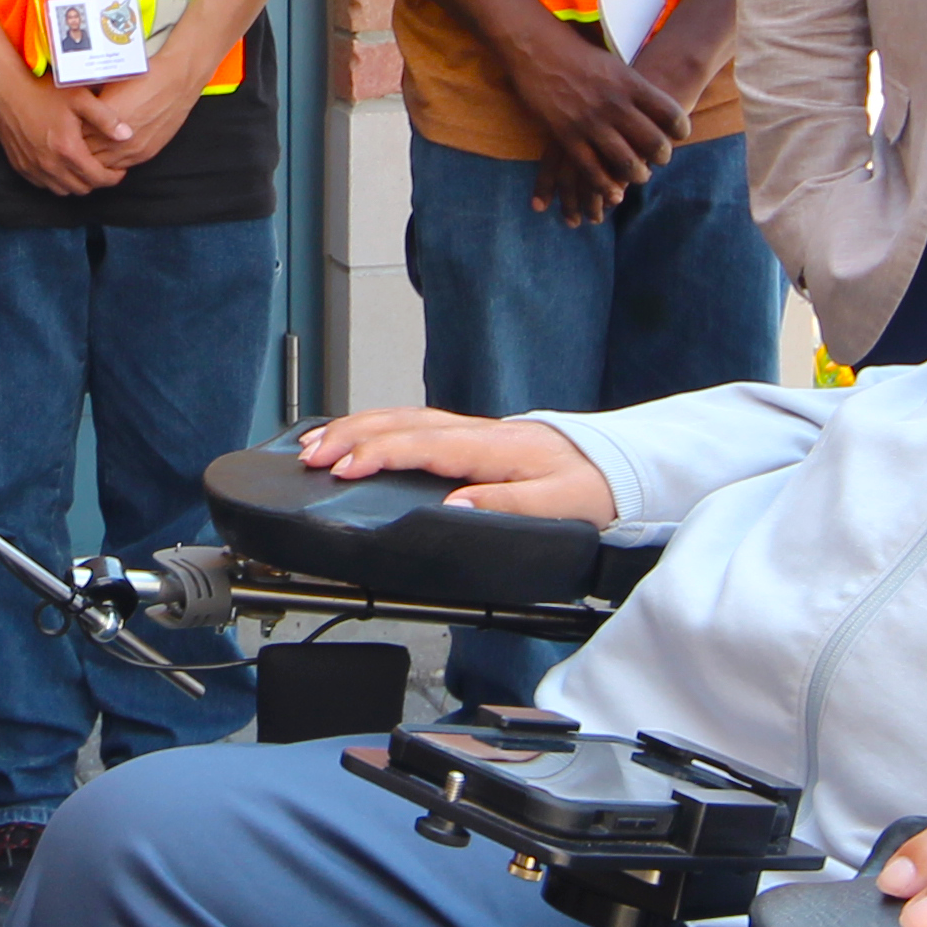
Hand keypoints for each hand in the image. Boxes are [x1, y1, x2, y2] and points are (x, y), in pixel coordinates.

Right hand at [0, 59, 127, 195]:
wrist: (6, 89)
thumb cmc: (44, 91)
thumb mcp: (80, 99)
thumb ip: (106, 119)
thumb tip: (127, 135)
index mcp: (68, 150)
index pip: (98, 178)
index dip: (113, 177)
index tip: (119, 170)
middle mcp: (50, 165)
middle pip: (82, 188)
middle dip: (97, 181)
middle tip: (103, 167)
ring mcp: (33, 168)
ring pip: (62, 190)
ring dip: (76, 183)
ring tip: (84, 167)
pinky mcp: (20, 166)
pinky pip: (43, 184)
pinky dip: (56, 180)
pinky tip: (62, 165)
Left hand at [65, 58, 202, 176]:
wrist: (175, 83)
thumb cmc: (142, 79)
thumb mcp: (110, 86)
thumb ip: (90, 106)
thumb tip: (73, 113)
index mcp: (104, 121)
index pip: (75, 137)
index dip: (68, 135)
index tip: (62, 131)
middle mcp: (116, 139)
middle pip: (86, 154)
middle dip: (76, 150)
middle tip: (69, 146)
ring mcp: (131, 149)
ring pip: (101, 165)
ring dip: (92, 160)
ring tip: (83, 154)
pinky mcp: (144, 154)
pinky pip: (120, 167)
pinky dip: (109, 164)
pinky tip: (104, 156)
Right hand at [288, 407, 615, 524]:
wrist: (617, 466)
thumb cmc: (591, 488)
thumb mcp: (561, 506)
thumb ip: (508, 507)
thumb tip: (454, 508)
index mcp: (494, 447)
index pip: (423, 444)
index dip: (378, 454)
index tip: (343, 470)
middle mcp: (477, 431)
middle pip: (401, 423)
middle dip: (349, 436)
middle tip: (310, 457)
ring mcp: (471, 430)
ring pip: (402, 418)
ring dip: (355, 427)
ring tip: (315, 444)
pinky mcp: (470, 437)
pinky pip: (413, 424)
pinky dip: (376, 427)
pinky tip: (356, 437)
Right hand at [499, 21, 686, 227]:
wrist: (537, 49)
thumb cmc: (578, 54)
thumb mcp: (615, 64)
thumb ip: (634, 86)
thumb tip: (655, 103)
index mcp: (631, 84)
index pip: (670, 114)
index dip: (681, 129)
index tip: (680, 135)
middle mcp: (615, 104)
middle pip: (654, 143)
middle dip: (663, 156)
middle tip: (662, 158)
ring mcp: (591, 122)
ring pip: (627, 162)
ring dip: (638, 174)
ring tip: (640, 175)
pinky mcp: (567, 136)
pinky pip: (592, 170)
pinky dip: (606, 186)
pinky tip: (614, 192)